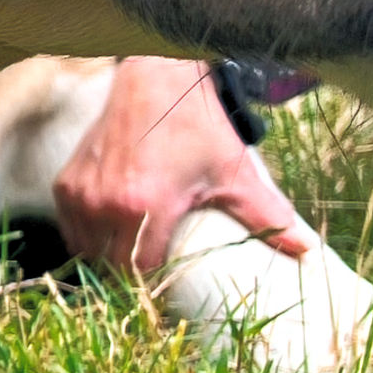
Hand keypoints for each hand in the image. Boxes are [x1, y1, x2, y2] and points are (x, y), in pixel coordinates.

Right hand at [53, 56, 309, 273]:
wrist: (154, 82)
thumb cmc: (196, 127)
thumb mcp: (233, 173)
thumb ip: (267, 215)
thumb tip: (308, 249)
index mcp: (145, 207)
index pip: (140, 273)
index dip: (155, 286)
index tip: (170, 290)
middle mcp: (105, 204)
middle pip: (111, 268)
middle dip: (130, 278)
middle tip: (152, 279)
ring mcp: (81, 194)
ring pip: (87, 252)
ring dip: (106, 261)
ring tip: (130, 260)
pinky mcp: (65, 185)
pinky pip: (72, 230)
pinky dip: (87, 238)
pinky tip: (108, 237)